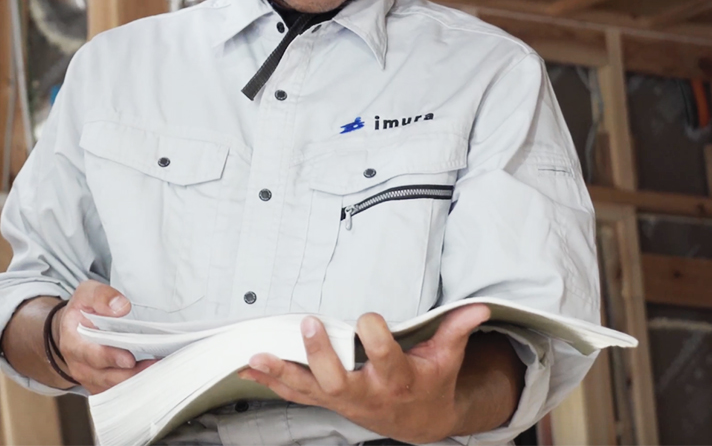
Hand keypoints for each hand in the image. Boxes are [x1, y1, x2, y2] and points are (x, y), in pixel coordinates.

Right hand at [52, 281, 154, 392]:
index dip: (109, 357)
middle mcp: (80, 366)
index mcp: (72, 343)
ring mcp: (91, 380)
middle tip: (155, 366)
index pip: (90, 355)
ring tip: (160, 371)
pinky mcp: (102, 388)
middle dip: (131, 373)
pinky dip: (137, 387)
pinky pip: (120, 394)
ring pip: (116, 388)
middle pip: (107, 377)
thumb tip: (120, 307)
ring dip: (138, 381)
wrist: (74, 329)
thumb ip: (101, 296)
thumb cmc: (82, 312)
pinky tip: (153, 378)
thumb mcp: (87, 293)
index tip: (129, 358)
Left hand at [236, 305, 496, 442]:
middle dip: (321, 354)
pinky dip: (271, 380)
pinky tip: (249, 369)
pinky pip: (294, 393)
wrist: (419, 421)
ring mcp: (343, 400)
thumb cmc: (429, 381)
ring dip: (281, 371)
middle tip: (308, 323)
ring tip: (256, 356)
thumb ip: (456, 329)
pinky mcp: (326, 400)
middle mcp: (367, 392)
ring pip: (308, 389)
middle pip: (339, 379)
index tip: (368, 316)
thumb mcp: (446, 357)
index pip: (385, 356)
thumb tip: (480, 307)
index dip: (375, 335)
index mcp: (398, 379)